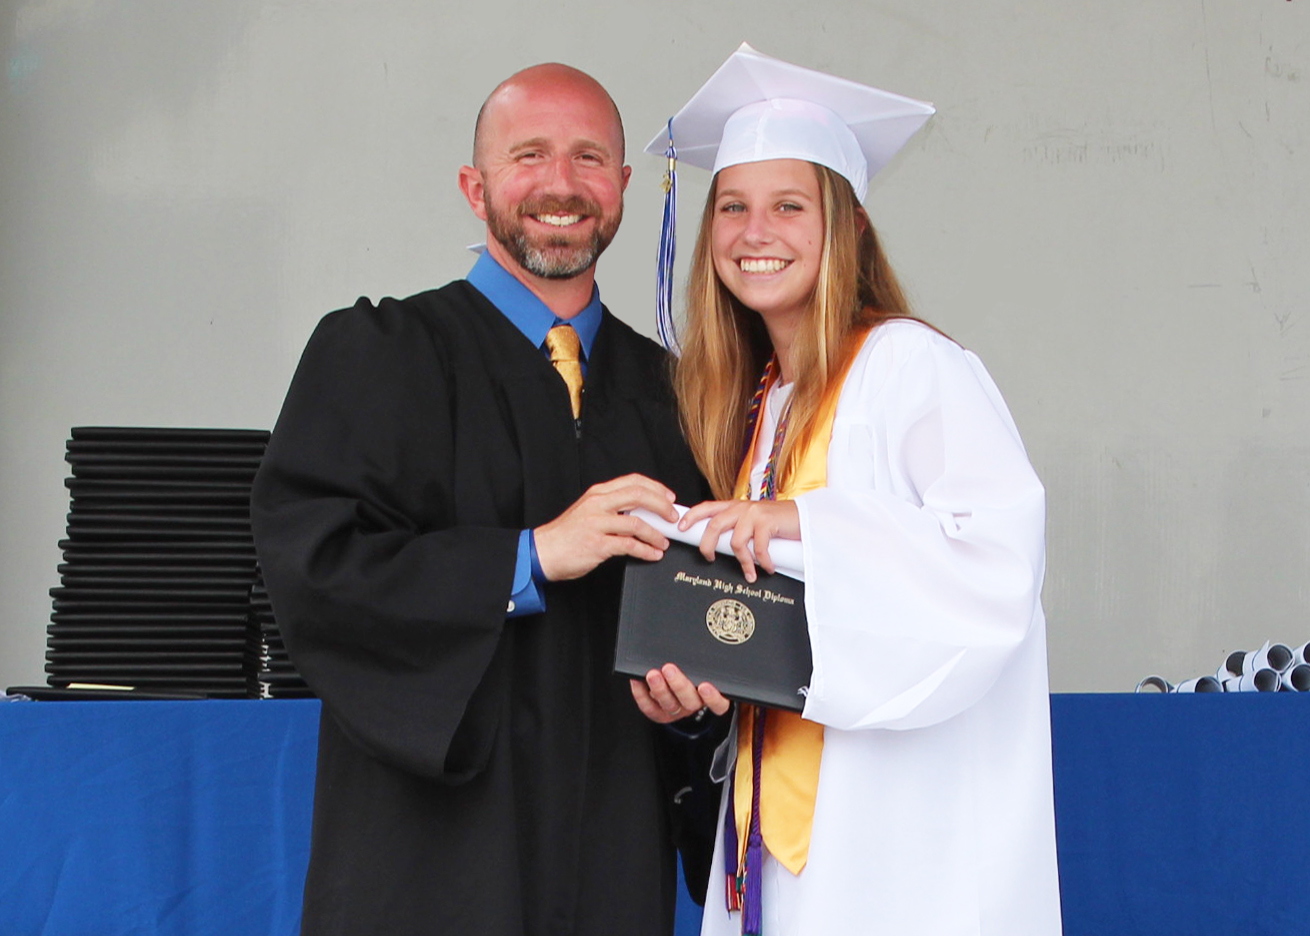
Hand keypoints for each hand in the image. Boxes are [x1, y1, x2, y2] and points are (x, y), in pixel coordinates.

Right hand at [534, 474, 678, 580]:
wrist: (542, 552)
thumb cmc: (566, 535)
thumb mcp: (588, 512)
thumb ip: (611, 508)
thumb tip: (641, 513)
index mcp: (597, 494)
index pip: (633, 481)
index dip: (656, 488)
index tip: (668, 497)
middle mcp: (598, 504)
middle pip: (639, 496)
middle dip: (662, 506)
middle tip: (672, 517)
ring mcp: (597, 523)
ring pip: (637, 523)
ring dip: (656, 534)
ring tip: (663, 542)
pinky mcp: (597, 544)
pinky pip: (629, 545)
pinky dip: (646, 550)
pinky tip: (652, 554)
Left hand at [630, 663, 731, 724]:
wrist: (674, 672)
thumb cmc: (695, 663)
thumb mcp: (703, 658)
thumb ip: (703, 653)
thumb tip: (698, 631)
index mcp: (711, 694)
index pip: (719, 704)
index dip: (713, 698)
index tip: (705, 686)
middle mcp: (694, 703)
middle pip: (690, 702)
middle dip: (679, 685)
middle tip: (669, 668)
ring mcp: (677, 710)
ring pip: (670, 705)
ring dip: (660, 689)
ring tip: (652, 674)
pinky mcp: (659, 713)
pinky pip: (650, 708)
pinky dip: (641, 695)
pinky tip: (637, 680)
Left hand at [677, 499, 799, 582]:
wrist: (804, 517)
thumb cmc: (777, 522)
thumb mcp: (752, 522)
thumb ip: (737, 528)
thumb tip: (720, 546)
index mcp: (735, 507)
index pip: (707, 507)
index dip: (692, 516)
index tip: (681, 527)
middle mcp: (742, 508)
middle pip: (714, 525)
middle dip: (707, 545)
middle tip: (709, 559)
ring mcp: (755, 514)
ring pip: (736, 542)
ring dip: (743, 562)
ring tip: (750, 573)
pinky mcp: (768, 522)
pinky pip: (758, 548)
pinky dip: (762, 562)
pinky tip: (767, 567)